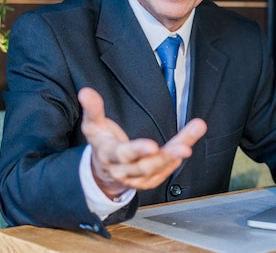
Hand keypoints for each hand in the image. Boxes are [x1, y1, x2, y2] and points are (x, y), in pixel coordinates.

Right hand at [78, 87, 206, 198]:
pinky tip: (183, 149)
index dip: (137, 150)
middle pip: (145, 165)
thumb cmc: (101, 143)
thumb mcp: (93, 126)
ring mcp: (136, 178)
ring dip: (175, 157)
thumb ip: (93, 109)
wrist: (102, 171)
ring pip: (158, 169)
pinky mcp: (147, 182)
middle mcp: (123, 170)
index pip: (123, 154)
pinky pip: (163, 173)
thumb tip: (86, 92)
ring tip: (189, 144)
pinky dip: (173, 163)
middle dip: (166, 156)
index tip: (152, 146)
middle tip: (184, 147)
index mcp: (108, 155)